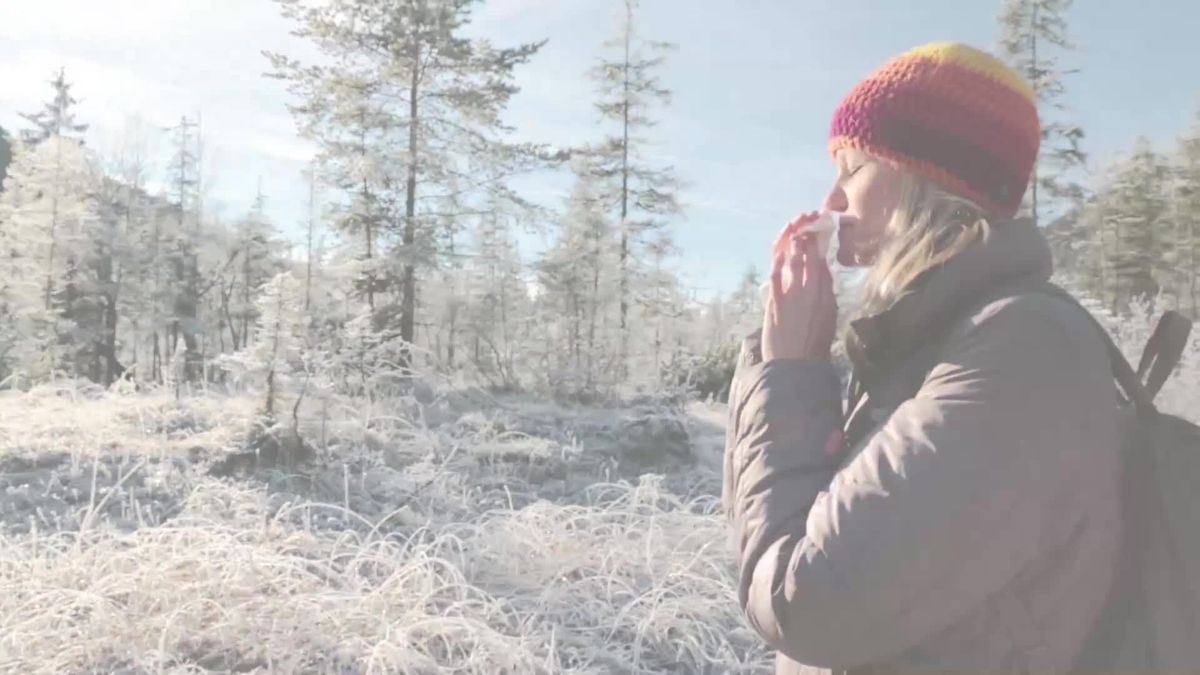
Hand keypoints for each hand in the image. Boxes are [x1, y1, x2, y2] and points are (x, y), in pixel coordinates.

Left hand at [762, 212, 837, 362]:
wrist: (795, 365)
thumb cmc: (813, 346)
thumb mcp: (828, 318)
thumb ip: (827, 296)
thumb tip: (824, 277)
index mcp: (826, 295)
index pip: (822, 262)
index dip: (819, 245)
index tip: (816, 234)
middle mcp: (811, 291)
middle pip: (809, 255)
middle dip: (807, 236)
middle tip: (805, 224)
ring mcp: (792, 295)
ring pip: (793, 260)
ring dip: (792, 241)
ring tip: (793, 229)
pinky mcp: (775, 301)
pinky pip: (776, 272)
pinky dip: (778, 257)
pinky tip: (780, 247)